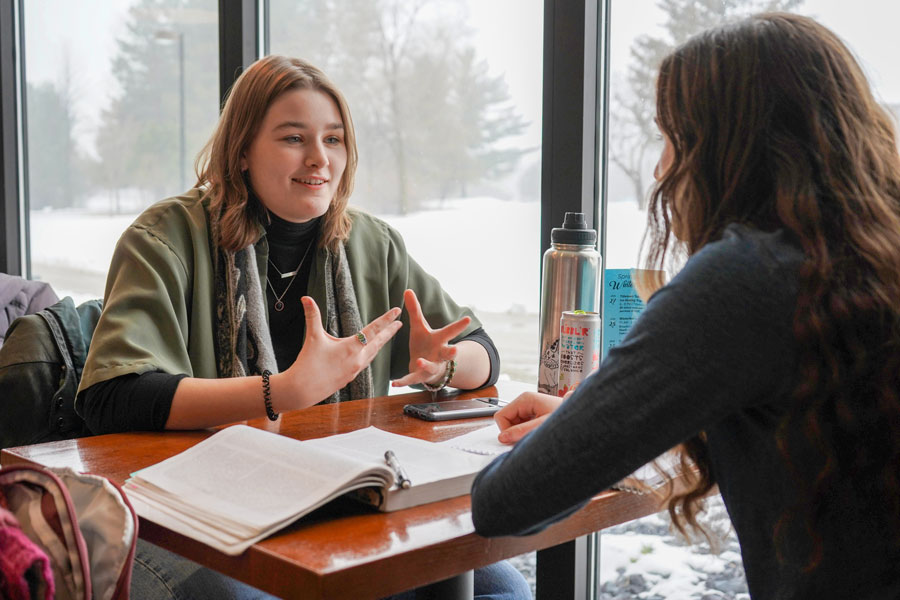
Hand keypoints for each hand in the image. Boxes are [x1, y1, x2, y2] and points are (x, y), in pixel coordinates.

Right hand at [281, 297, 401, 407]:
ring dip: (380, 344)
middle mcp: (357, 360)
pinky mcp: (349, 378)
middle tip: (399, 323)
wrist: (302, 390)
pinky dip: (369, 355)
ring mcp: (354, 370)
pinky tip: (367, 354)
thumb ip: (312, 316)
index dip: (386, 319)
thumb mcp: (312, 337)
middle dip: (389, 332)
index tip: (397, 311)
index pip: (373, 329)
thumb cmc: (308, 364)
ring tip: (386, 337)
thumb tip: (306, 298)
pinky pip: (364, 363)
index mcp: (352, 348)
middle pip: (378, 343)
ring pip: (372, 354)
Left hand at [391, 289, 471, 386]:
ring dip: (426, 365)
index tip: (468, 319)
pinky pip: (412, 379)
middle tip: (455, 349)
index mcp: (440, 340)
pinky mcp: (420, 376)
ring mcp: (431, 366)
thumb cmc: (425, 343)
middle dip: (452, 352)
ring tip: (420, 361)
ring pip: (431, 367)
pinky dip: (403, 381)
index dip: (459, 325)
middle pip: (448, 353)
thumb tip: (408, 289)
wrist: (425, 366)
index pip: (451, 331)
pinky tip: (394, 383)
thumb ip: (415, 310)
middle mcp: (439, 354)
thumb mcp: (419, 326)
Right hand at [495, 391, 564, 444]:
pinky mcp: (534, 415)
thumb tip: (503, 437)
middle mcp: (525, 402)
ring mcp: (529, 409)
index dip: (506, 431)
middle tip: (529, 438)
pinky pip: (522, 427)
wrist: (582, 418)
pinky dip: (526, 434)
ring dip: (521, 434)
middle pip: (506, 421)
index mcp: (525, 399)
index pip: (501, 416)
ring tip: (536, 435)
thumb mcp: (542, 426)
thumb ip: (521, 431)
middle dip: (514, 433)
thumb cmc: (566, 417)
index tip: (516, 439)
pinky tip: (538, 434)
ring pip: (513, 425)